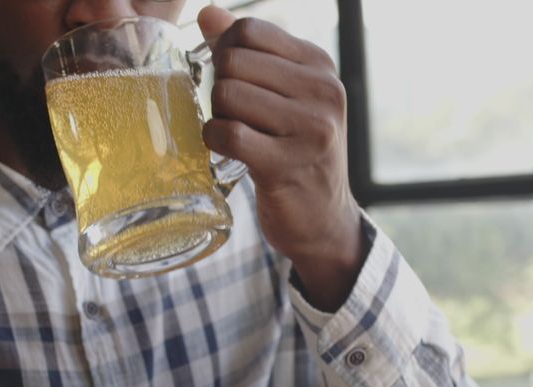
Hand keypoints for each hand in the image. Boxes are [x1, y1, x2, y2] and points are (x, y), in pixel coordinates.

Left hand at [198, 6, 363, 311]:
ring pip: (228, 94)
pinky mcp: (287, 165)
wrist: (324, 219)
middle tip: (234, 115)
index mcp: (320, 66)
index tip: (233, 82)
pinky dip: (215, 140)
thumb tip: (208, 13)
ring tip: (236, 134)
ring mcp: (310, 129)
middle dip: (220, 87)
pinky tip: (225, 150)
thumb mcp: (284, 96)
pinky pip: (229, 134)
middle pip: (234, 60)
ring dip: (218, 115)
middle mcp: (323, 92)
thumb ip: (248, 52)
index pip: (249, 30)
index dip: (225, 53)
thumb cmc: (296, 152)